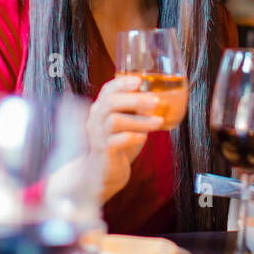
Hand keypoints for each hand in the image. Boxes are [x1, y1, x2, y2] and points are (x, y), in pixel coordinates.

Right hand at [87, 75, 163, 203]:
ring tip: (158, 122)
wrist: (103, 173)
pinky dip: (131, 137)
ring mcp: (97, 136)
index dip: (122, 83)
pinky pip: (115, 141)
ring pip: (115, 121)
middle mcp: (95, 119)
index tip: (139, 80)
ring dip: (139, 120)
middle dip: (135, 99)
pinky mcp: (103, 152)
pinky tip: (143, 137)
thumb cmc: (119, 144)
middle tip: (156, 101)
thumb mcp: (129, 124)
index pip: (108, 90)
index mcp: (101, 109)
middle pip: (110, 102)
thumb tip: (158, 99)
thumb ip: (138, 112)